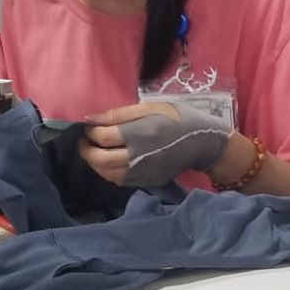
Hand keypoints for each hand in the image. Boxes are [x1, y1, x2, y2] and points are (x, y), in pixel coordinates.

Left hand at [80, 102, 230, 186]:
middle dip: (87, 149)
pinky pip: (119, 180)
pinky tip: (110, 160)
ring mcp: (142, 172)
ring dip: (95, 162)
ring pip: (106, 173)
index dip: (90, 131)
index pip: (102, 136)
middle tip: (86, 140)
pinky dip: (108, 171)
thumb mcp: (150, 107)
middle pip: (100, 158)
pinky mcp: (146, 181)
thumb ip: (118, 113)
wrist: (203, 142)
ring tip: (96, 150)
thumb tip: (90, 118)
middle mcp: (138, 156)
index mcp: (139, 133)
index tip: (90, 125)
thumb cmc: (177, 119)